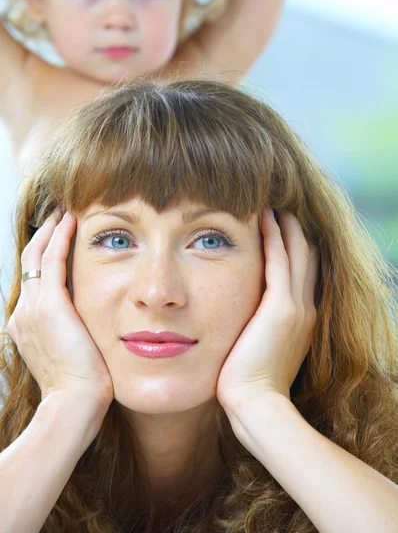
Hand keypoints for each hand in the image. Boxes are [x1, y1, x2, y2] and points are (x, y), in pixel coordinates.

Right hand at [7, 210, 113, 409]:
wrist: (74, 404)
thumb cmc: (82, 384)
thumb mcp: (71, 352)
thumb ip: (72, 330)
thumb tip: (88, 320)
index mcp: (26, 323)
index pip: (34, 278)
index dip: (44, 254)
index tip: (60, 237)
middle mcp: (23, 312)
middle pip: (29, 261)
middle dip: (44, 235)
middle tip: (59, 215)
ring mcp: (32, 308)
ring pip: (37, 255)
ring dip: (52, 230)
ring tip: (65, 211)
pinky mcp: (50, 304)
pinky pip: (53, 260)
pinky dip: (61, 237)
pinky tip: (72, 221)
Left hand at [216, 208, 317, 410]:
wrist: (255, 405)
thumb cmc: (248, 386)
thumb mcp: (258, 353)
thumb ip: (255, 332)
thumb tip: (240, 323)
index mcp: (300, 321)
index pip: (301, 276)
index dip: (294, 251)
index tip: (282, 231)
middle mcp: (304, 310)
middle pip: (305, 259)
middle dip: (294, 233)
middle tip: (282, 209)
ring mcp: (296, 307)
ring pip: (296, 254)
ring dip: (286, 227)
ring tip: (275, 205)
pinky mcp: (281, 307)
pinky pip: (280, 260)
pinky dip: (274, 236)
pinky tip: (265, 216)